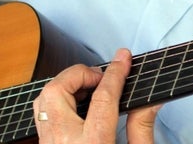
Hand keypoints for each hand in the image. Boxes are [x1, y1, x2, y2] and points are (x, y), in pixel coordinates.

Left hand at [33, 48, 160, 143]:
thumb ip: (142, 129)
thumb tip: (151, 100)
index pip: (101, 99)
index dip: (115, 74)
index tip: (124, 58)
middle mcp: (63, 143)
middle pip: (57, 91)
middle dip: (78, 74)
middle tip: (101, 77)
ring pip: (42, 100)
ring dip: (65, 85)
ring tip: (89, 89)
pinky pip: (41, 114)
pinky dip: (57, 100)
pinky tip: (77, 105)